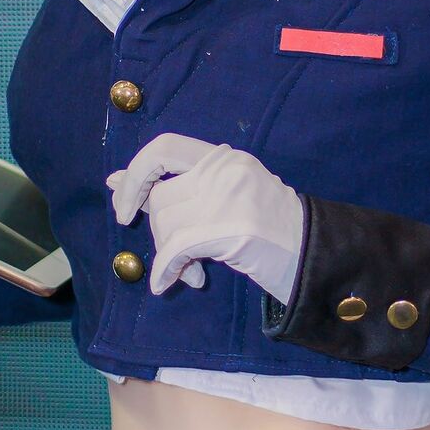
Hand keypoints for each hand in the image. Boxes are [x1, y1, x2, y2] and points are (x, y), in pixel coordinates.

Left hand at [107, 132, 303, 300]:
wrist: (314, 255)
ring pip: (167, 225)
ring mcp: (230, 198)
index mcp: (224, 158)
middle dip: (158, 231)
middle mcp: (226, 170)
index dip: (136, 173)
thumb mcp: (224, 197)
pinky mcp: (232, 229)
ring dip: (169, 255)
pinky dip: (166, 269)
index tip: (124, 202)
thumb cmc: (268, 232)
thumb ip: (176, 187)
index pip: (163, 147)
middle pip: (161, 197)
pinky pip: (176, 248)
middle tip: (171, 253)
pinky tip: (169, 283)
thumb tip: (115, 179)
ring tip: (188, 270)